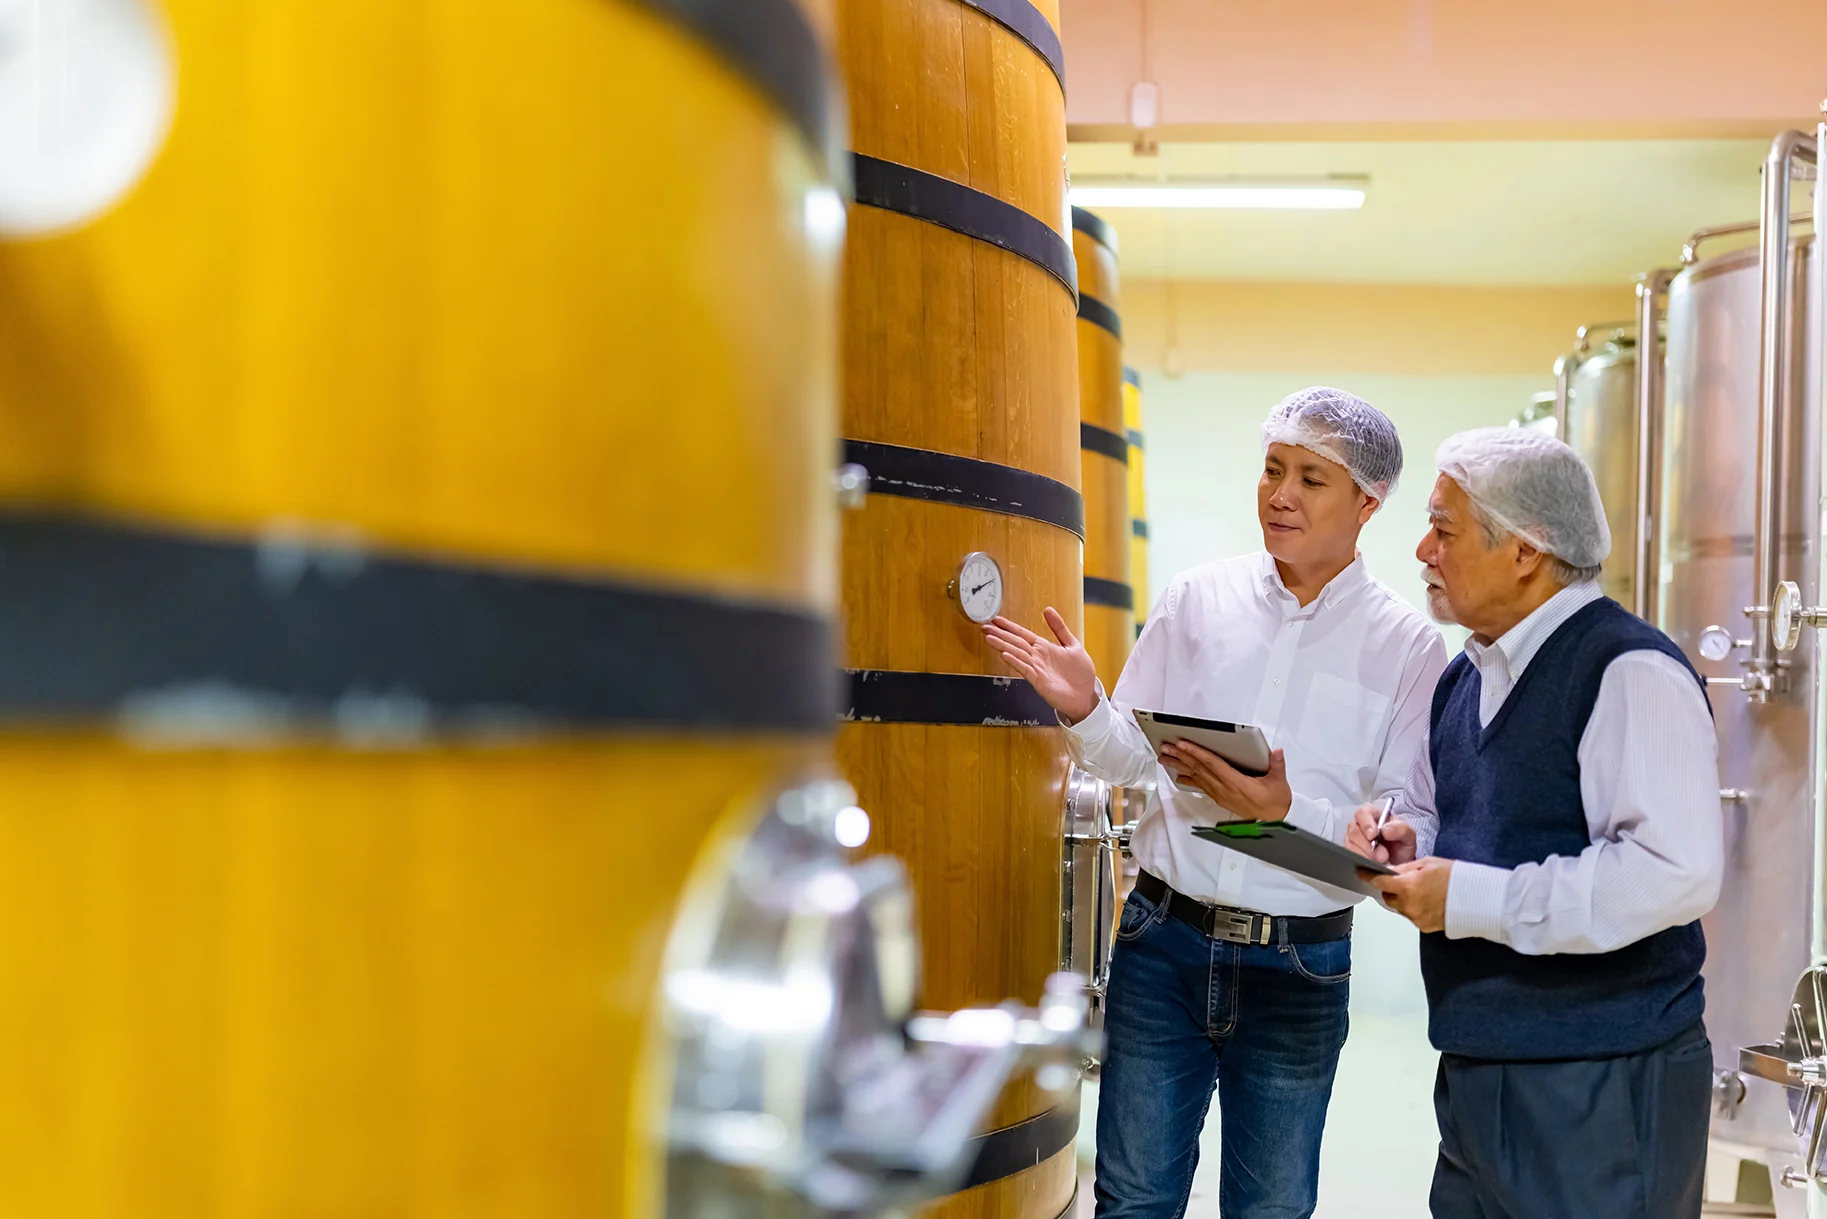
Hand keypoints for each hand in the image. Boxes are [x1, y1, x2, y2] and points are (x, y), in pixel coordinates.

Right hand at [983, 609, 1099, 722]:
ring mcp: (1037, 669)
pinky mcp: (1039, 681)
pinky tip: (1005, 654)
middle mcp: (1038, 657)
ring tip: (990, 638)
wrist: (1086, 695)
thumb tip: (1048, 610)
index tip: (996, 620)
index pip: (1022, 634)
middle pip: (1015, 643)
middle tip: (985, 627)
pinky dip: (1015, 661)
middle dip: (1000, 634)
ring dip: (1003, 645)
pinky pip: (1025, 669)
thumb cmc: (1080, 674)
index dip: (1009, 627)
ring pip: (1017, 654)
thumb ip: (1059, 628)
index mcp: (1044, 648)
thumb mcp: (1073, 644)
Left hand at [1157, 740, 1291, 821]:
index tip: (1182, 745)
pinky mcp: (1221, 798)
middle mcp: (1225, 789)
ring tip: (1165, 758)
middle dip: (1181, 757)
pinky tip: (1179, 775)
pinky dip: (1189, 779)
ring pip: (1197, 777)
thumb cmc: (1275, 802)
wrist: (1274, 822)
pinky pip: (1201, 786)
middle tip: (1165, 748)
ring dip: (1180, 767)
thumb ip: (1277, 765)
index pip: (1212, 764)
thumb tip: (1276, 752)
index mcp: (1236, 783)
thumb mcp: (1279, 782)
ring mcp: (1221, 795)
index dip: (1196, 753)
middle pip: (1199, 769)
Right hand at [1346, 804, 1416, 865]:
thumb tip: (1385, 830)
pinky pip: (1351, 857)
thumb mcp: (1408, 835)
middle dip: (1368, 846)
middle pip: (1354, 831)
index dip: (1366, 824)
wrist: (1400, 863)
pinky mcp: (1351, 852)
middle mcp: (1359, 825)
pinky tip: (1373, 866)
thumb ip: (1400, 829)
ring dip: (1366, 856)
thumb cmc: (1401, 845)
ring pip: (1351, 846)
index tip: (1373, 836)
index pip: (1362, 814)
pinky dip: (1362, 863)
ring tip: (1381, 863)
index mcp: (1372, 814)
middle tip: (1383, 856)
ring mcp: (1353, 839)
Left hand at [1369, 857, 1452, 932]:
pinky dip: (1415, 909)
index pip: (1379, 882)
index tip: (1361, 873)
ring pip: (1400, 908)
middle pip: (1388, 897)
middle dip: (1391, 889)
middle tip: (1405, 881)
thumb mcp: (1428, 864)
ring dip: (1404, 899)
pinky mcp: (1424, 927)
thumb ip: (1405, 869)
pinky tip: (1429, 902)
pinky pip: (1412, 917)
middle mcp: (1409, 905)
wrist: (1478, 899)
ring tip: (1423, 891)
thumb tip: (1390, 871)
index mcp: (1408, 886)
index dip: (1368, 876)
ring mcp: (1416, 918)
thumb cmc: (1457, 879)